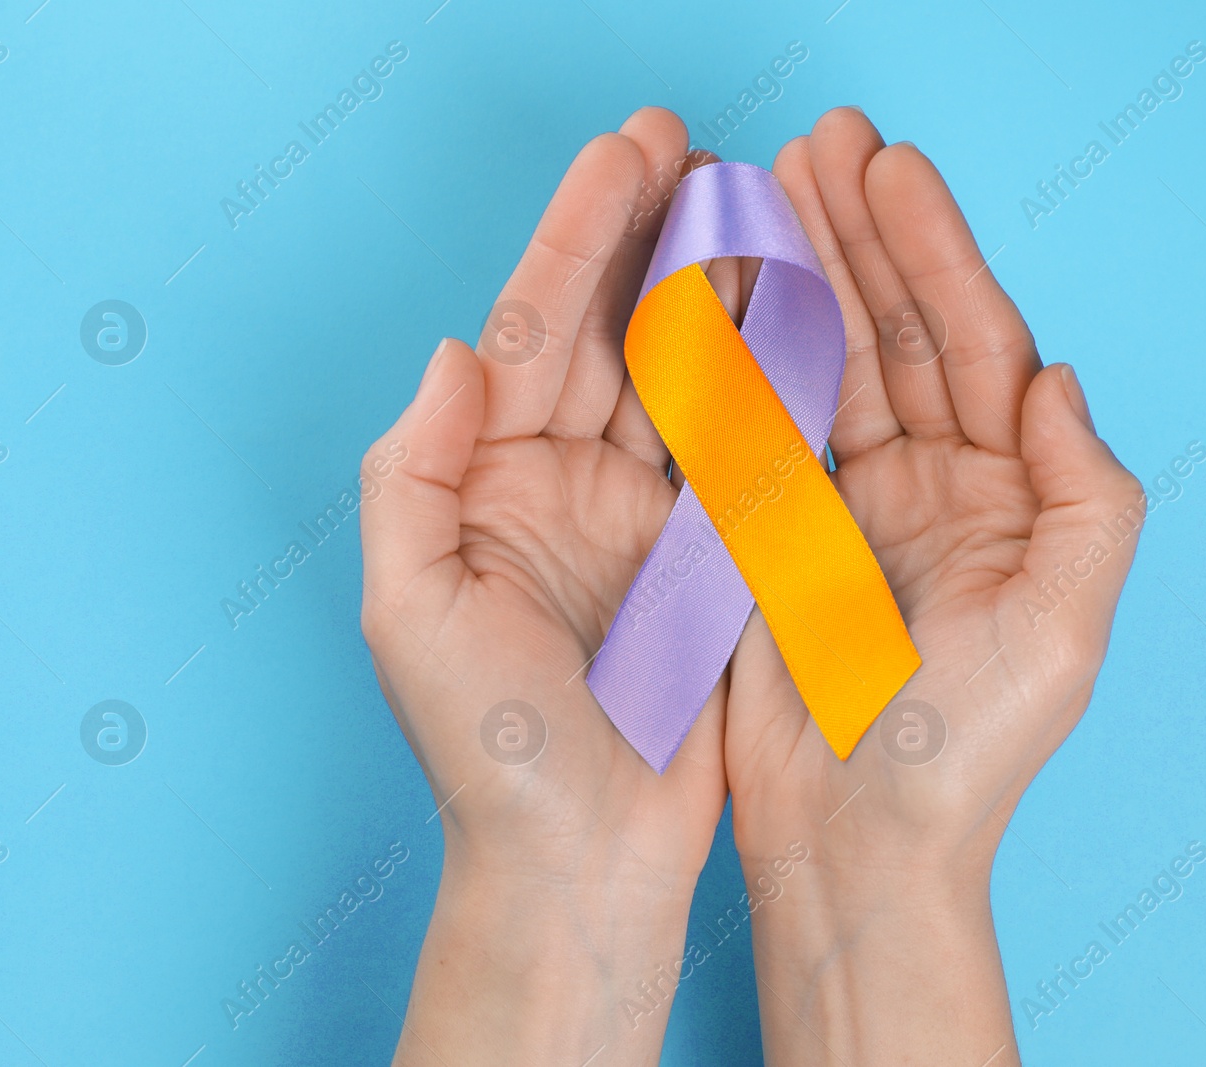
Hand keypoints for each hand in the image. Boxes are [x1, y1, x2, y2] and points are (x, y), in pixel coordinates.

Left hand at [359, 107, 726, 1064]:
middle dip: (648, 234)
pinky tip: (795, 305)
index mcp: (488, 480)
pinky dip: (770, 374)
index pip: (532, 332)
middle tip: (691, 145)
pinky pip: (743, 445)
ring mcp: (645, 512)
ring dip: (715, 284)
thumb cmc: (483, 750)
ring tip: (751, 199)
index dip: (575, 236)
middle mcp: (564, 480)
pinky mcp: (714, 551)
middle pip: (610, 329)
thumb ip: (415, 474)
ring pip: (683, 371)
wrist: (581, 859)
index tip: (625, 153)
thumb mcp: (410, 612)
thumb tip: (454, 351)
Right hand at [725, 109, 1145, 1064]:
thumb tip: (1056, 377)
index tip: (890, 169)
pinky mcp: (770, 530)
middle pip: (895, 331)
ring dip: (797, 270)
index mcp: (1006, 494)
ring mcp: (844, 500)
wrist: (855, 845)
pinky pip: (756, 420)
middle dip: (858, 234)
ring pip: (822, 359)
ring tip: (765, 182)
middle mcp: (929, 483)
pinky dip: (736, 349)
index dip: (935, 252)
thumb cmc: (966, 753)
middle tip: (819, 140)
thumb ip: (1089, 497)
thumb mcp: (1066, 629)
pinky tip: (717, 281)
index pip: (976, 346)